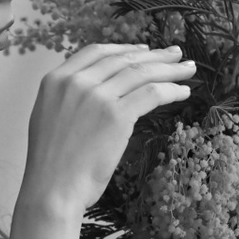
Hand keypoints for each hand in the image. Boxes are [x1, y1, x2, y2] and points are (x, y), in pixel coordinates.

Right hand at [16, 44, 196, 221]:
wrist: (52, 190)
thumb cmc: (51, 164)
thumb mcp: (50, 117)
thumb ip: (70, 97)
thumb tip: (97, 90)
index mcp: (56, 79)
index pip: (96, 52)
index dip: (124, 48)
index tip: (143, 49)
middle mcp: (76, 81)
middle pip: (123, 60)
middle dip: (155, 55)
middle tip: (176, 54)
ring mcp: (97, 96)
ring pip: (141, 73)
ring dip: (169, 70)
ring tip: (189, 69)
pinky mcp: (116, 115)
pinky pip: (151, 94)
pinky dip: (171, 90)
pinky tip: (183, 92)